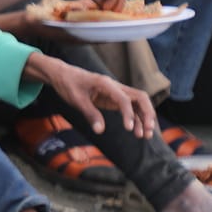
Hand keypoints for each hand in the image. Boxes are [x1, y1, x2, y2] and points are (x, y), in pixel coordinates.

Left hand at [25, 53, 156, 138]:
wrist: (63, 75)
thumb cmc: (68, 85)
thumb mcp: (76, 100)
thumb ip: (89, 114)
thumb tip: (100, 131)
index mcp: (106, 84)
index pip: (125, 99)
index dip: (129, 114)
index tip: (129, 129)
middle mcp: (115, 87)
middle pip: (140, 97)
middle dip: (147, 114)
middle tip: (148, 131)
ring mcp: (116, 92)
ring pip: (138, 103)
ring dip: (144, 118)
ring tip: (145, 136)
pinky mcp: (114, 98)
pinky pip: (130, 108)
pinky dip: (136, 118)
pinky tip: (137, 131)